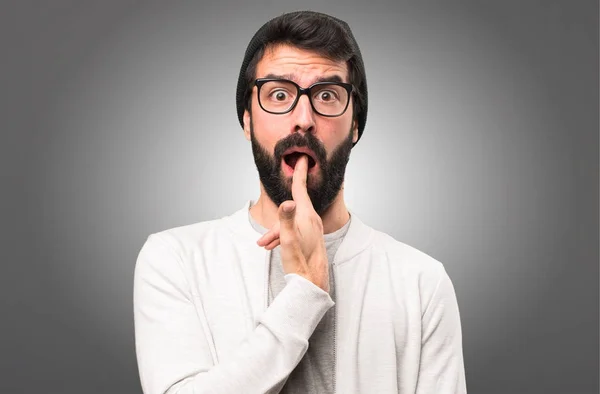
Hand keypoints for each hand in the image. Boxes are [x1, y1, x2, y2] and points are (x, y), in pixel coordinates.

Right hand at [256, 155, 328, 291]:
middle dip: (275, 222)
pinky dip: (283, 236)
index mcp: (307, 215)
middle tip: (264, 240)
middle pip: (291, 209)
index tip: (302, 158)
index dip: (299, 172)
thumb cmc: (300, 261)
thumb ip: (286, 219)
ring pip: (290, 222)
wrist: (313, 283)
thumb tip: (287, 202)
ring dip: (276, 232)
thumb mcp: (288, 239)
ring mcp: (313, 229)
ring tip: (264, 247)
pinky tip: (274, 247)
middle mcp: (312, 219)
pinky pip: (294, 230)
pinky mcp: (311, 238)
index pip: (300, 189)